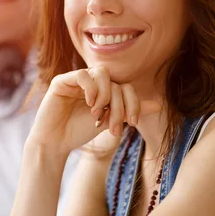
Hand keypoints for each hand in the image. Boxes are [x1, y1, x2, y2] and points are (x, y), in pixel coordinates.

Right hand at [29, 66, 161, 154]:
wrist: (56, 142)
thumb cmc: (79, 131)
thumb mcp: (110, 121)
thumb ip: (130, 112)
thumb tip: (159, 105)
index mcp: (104, 89)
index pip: (126, 87)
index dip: (133, 103)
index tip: (133, 123)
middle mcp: (92, 81)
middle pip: (116, 81)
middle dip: (119, 106)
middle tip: (113, 126)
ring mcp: (77, 79)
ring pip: (102, 73)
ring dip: (106, 95)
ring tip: (98, 114)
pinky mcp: (62, 81)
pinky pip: (82, 75)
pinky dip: (91, 89)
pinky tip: (90, 104)